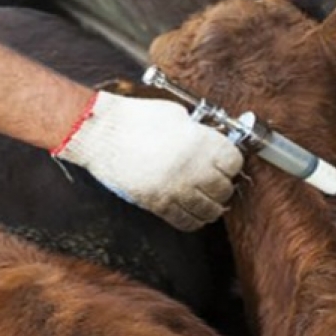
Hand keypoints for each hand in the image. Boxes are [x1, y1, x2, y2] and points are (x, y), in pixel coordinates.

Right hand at [52, 91, 243, 230]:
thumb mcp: (176, 115)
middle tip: (218, 181)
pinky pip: (185, 221)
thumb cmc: (136, 118)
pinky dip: (194, 219)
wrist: (102, 133)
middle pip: (224, 189)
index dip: (231, 162)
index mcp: (201, 143)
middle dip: (223, 185)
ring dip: (212, 205)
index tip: (227, 162)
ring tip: (207, 198)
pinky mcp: (157, 204)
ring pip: (209, 210)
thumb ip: (199, 131)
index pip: (234, 163)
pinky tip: (192, 210)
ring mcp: (175, 189)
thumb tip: (213, 143)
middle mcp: (193, 169)